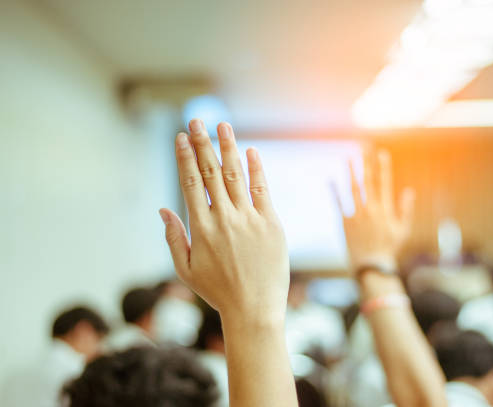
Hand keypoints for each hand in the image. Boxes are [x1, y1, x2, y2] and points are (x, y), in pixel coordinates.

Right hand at [159, 119, 288, 322]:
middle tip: (196, 121)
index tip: (181, 137)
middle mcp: (224, 217)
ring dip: (228, 148)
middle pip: (210, 172)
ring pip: (236, 175)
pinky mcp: (271, 223)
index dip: (185, 157)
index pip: (190, 182)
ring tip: (222, 126)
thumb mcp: (186, 269)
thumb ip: (173, 237)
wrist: (254, 309)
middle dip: (202, 143)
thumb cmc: (218, 291)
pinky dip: (256, 169)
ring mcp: (249, 218)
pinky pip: (263, 190)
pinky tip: (251, 151)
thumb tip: (163, 208)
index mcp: (201, 227)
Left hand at [336, 150, 413, 271]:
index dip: (383, 167)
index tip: (381, 153)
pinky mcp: (345, 223)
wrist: (372, 267)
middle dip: (367, 163)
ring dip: (351, 172)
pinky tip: (331, 180)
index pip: (384, 183)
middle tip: (364, 147)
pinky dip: (335, 192)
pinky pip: (339, 204)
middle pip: (369, 181)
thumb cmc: (389, 249)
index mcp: (385, 210)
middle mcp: (371, 210)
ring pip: (354, 189)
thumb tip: (409, 191)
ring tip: (349, 158)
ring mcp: (357, 216)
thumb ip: (406, 210)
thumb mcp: (403, 230)